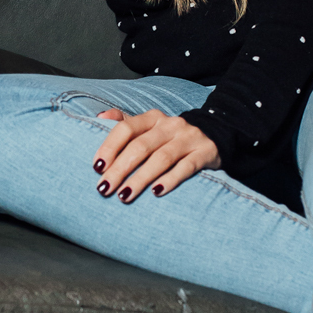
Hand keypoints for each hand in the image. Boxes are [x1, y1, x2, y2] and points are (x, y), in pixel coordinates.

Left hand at [92, 107, 220, 202]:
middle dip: (120, 169)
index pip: (127, 128)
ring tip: (124, 195)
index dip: (110, 146)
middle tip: (104, 188)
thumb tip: (100, 116)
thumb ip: (125, 122)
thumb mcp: (149, 126)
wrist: (215, 135)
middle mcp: (170, 125)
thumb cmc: (171, 137)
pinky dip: (170, 179)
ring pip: (161, 158)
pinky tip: (156, 192)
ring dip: (140, 178)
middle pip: (141, 146)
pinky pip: (186, 167)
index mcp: (152, 118)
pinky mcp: (205, 152)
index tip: (97, 167)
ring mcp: (189, 138)